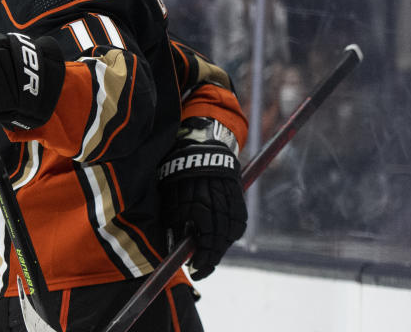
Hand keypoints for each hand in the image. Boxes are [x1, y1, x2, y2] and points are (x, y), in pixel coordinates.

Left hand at [158, 136, 246, 279]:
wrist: (201, 141)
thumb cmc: (179, 169)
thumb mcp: (170, 194)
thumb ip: (174, 220)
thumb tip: (174, 246)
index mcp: (197, 202)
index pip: (204, 239)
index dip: (200, 259)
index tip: (193, 270)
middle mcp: (216, 201)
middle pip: (219, 239)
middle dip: (211, 258)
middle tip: (202, 268)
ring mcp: (229, 197)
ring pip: (231, 231)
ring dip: (222, 247)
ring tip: (212, 255)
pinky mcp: (238, 192)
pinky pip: (240, 219)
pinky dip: (234, 232)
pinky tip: (226, 238)